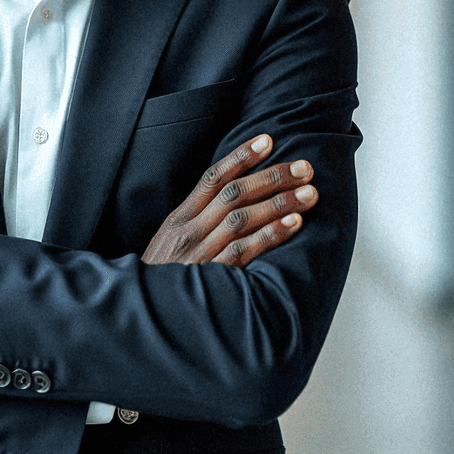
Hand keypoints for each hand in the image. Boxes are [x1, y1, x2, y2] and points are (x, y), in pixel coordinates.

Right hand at [141, 135, 315, 266]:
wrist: (144, 313)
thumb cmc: (162, 279)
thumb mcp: (168, 244)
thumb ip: (194, 223)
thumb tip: (228, 201)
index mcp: (179, 218)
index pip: (212, 177)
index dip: (241, 157)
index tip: (267, 140)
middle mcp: (189, 230)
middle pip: (234, 193)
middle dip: (272, 177)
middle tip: (304, 168)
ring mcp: (199, 253)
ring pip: (241, 217)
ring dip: (279, 202)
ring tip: (309, 193)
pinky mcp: (211, 277)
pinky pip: (243, 250)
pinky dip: (270, 234)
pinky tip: (293, 223)